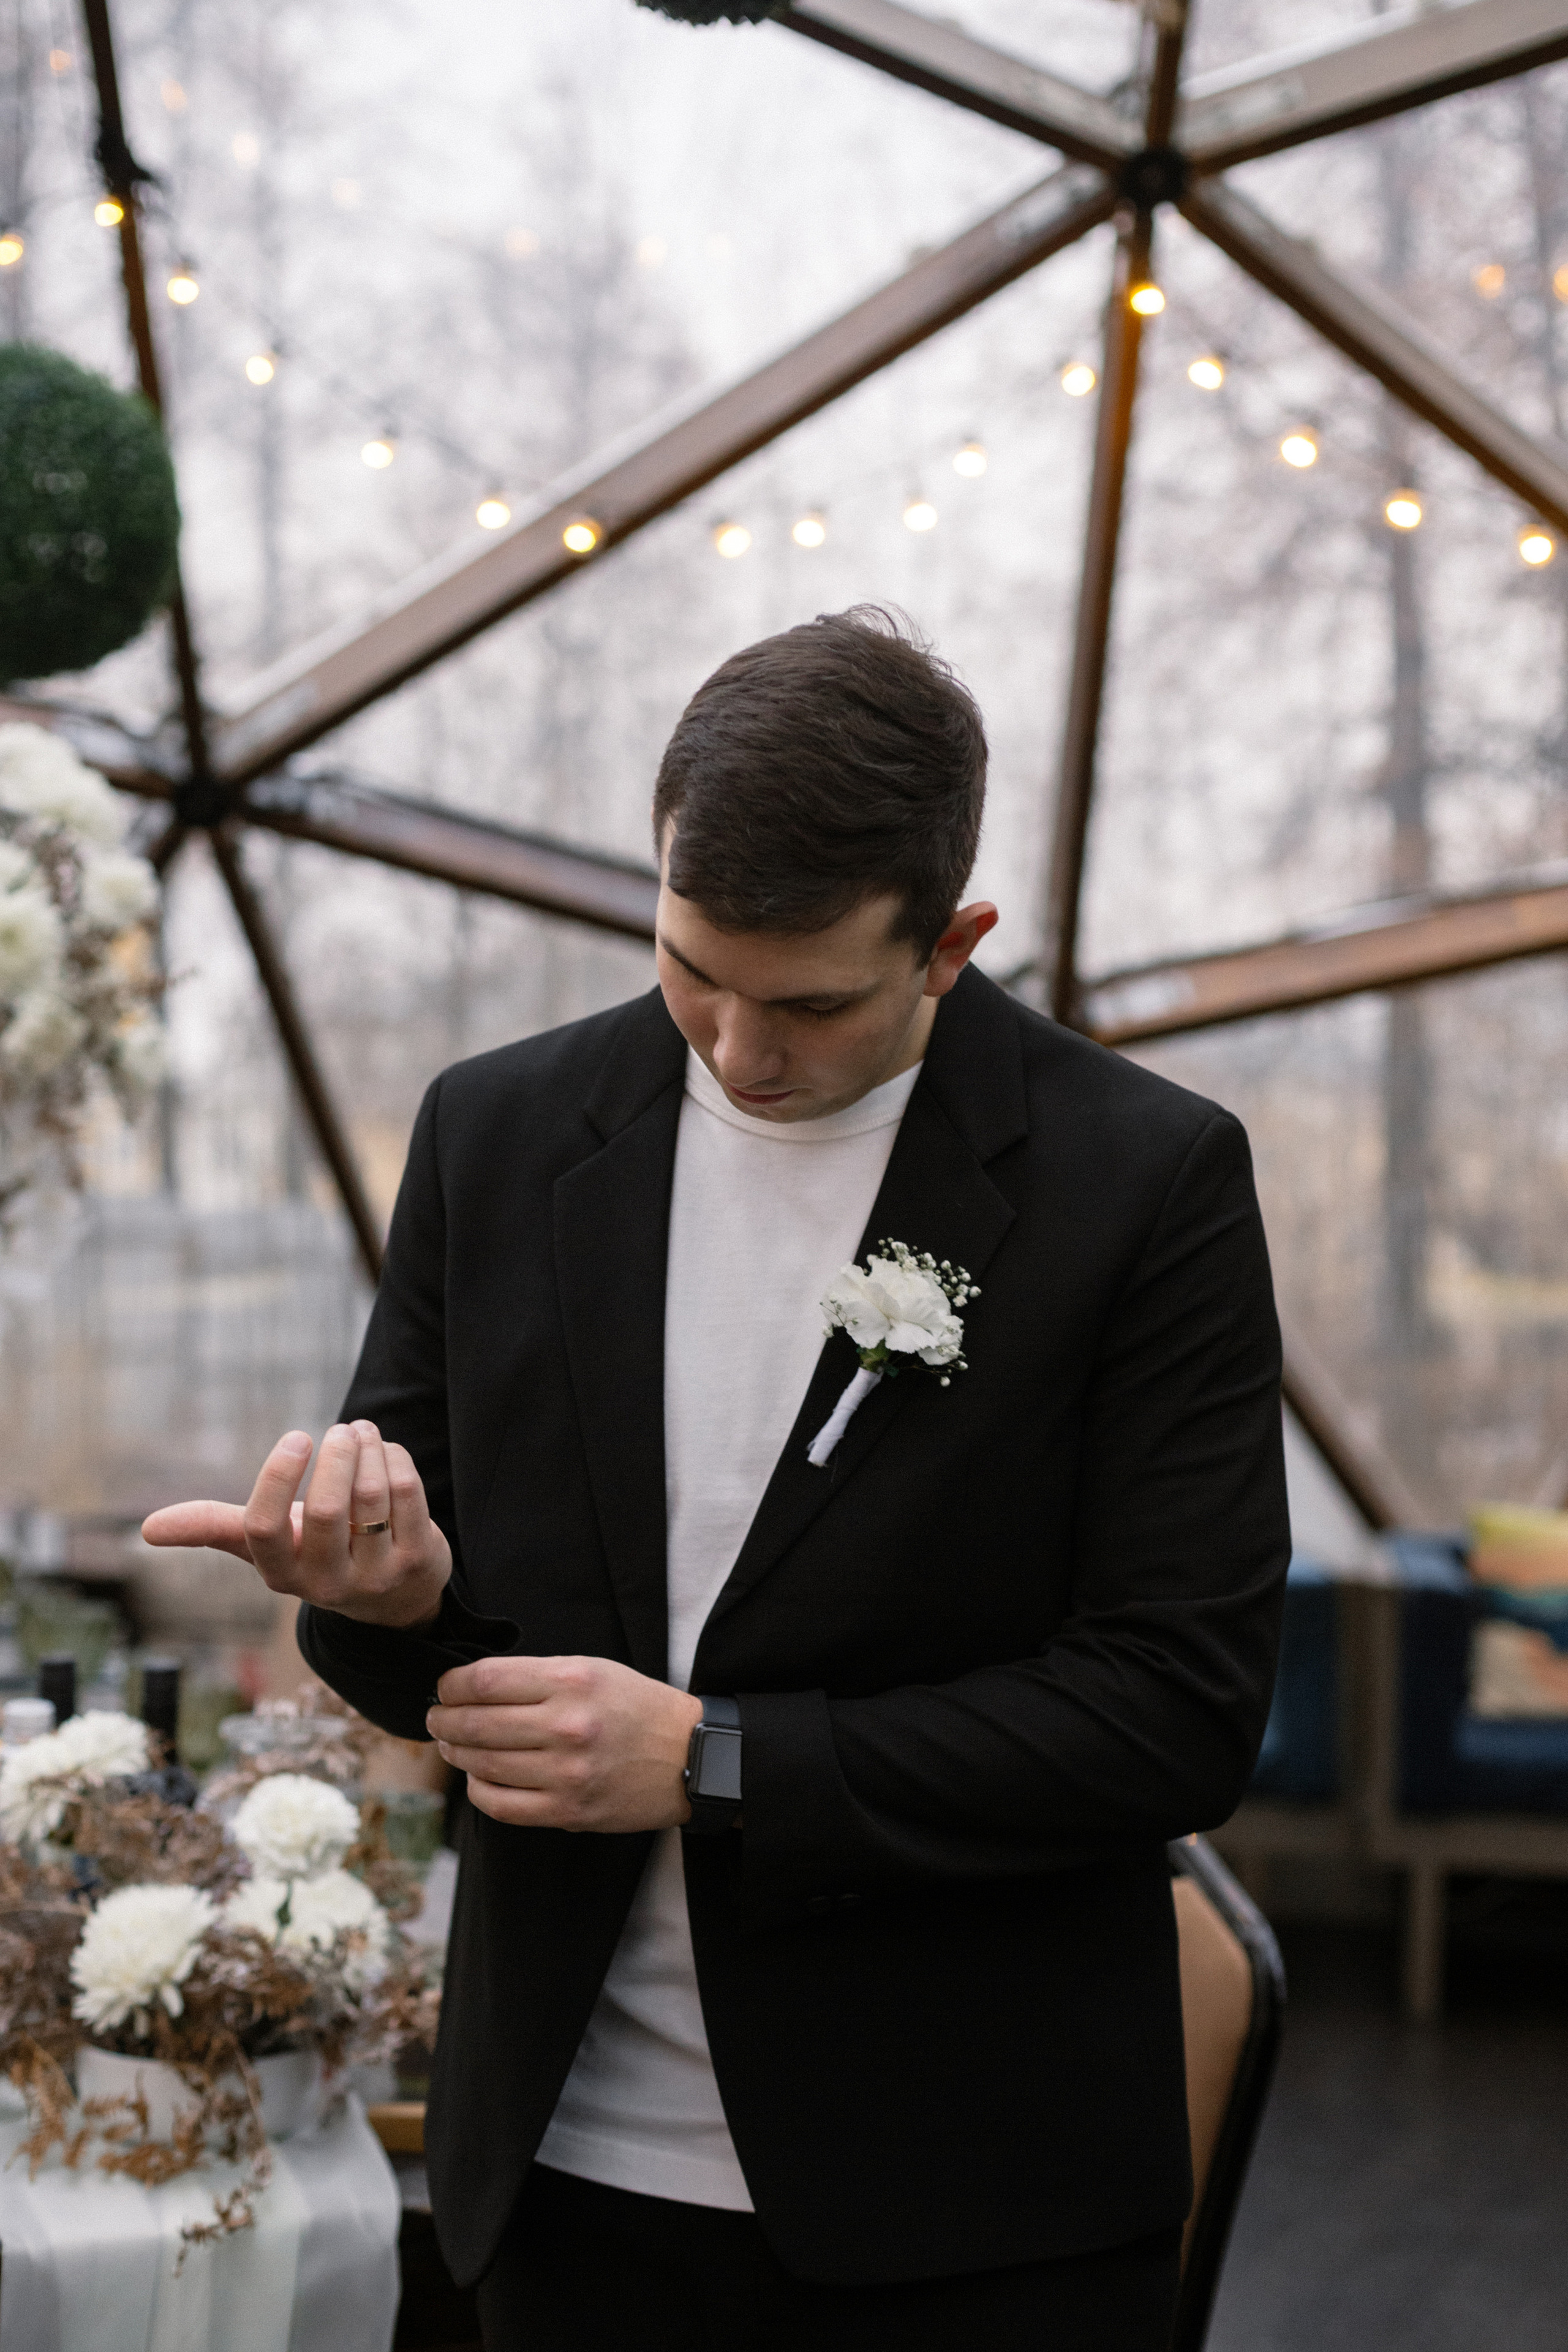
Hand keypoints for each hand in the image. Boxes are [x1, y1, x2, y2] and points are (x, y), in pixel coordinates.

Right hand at [140, 1422, 451, 1631]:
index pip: (262, 1529)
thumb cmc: (315, 1552)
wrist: (395, 1596)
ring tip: (360, 1432)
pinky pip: (407, 1496)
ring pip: (371, 1498)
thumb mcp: (266, 1546)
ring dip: (367, 1451)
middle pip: (324, 1509)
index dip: (276, 1478)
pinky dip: (395, 1460)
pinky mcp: (417, 1562)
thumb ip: (213, 1527)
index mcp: (278, 1574)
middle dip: (334, 1457)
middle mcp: (324, 1584)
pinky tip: (384, 1450)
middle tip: (338, 1429)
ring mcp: (374, 1577)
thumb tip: (146, 1529)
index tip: (296, 1437)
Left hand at [428, 1656, 703, 1833]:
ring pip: (483, 1764)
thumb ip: (537, 1677)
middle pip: (476, 1723)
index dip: (452, 1685)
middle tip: (435, 1718)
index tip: (444, 1688)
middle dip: (443, 1720)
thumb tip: (474, 1687)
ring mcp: (567, 1773)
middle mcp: (567, 1726)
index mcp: (572, 1681)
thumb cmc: (637, 1708)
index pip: (486, 1680)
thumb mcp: (594, 1671)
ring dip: (456, 1753)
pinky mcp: (569, 1811)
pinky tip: (478, 1777)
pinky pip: (501, 1805)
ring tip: (451, 1746)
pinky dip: (479, 1789)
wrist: (690, 1758)